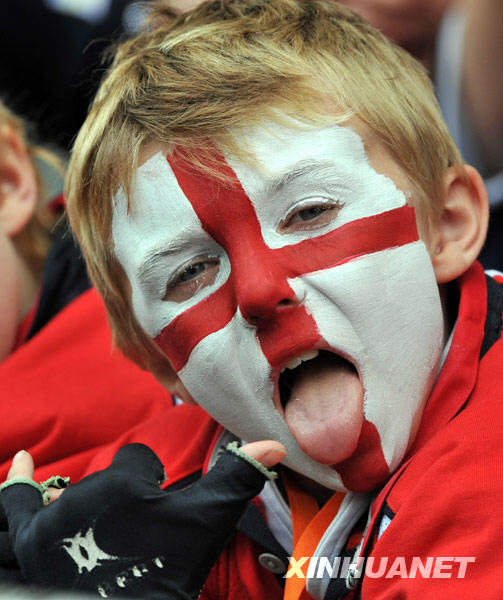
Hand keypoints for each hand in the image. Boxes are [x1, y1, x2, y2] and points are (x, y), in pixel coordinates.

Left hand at [0, 441, 285, 598]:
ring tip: (43, 481)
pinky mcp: (30, 547)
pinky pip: (11, 510)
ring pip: (57, 491)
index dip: (150, 479)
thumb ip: (238, 478)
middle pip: (99, 477)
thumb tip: (276, 443)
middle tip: (130, 531)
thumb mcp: (208, 524)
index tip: (157, 506)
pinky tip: (18, 467)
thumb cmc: (171, 573)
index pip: (136, 459)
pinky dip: (15, 492)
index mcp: (121, 485)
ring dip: (56, 493)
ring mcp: (47, 526)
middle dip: (116, 495)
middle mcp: (77, 498)